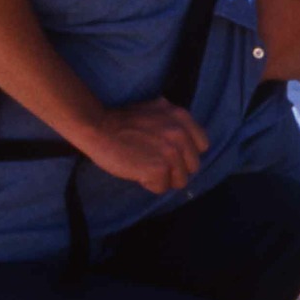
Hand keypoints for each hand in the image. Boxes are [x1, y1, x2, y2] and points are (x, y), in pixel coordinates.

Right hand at [82, 97, 209, 192]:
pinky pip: (162, 188)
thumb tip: (186, 138)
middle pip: (193, 166)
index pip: (202, 145)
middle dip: (175, 168)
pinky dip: (149, 184)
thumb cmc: (122, 122)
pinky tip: (136, 171)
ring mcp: (172, 153)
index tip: (168, 152)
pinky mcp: (159, 169)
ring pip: (180, 181)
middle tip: (152, 160)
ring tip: (143, 165)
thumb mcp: (156, 112)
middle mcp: (181, 134)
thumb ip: (173, 123)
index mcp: (183, 117)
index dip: (186, 153)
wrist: (97, 127)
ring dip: (162, 178)